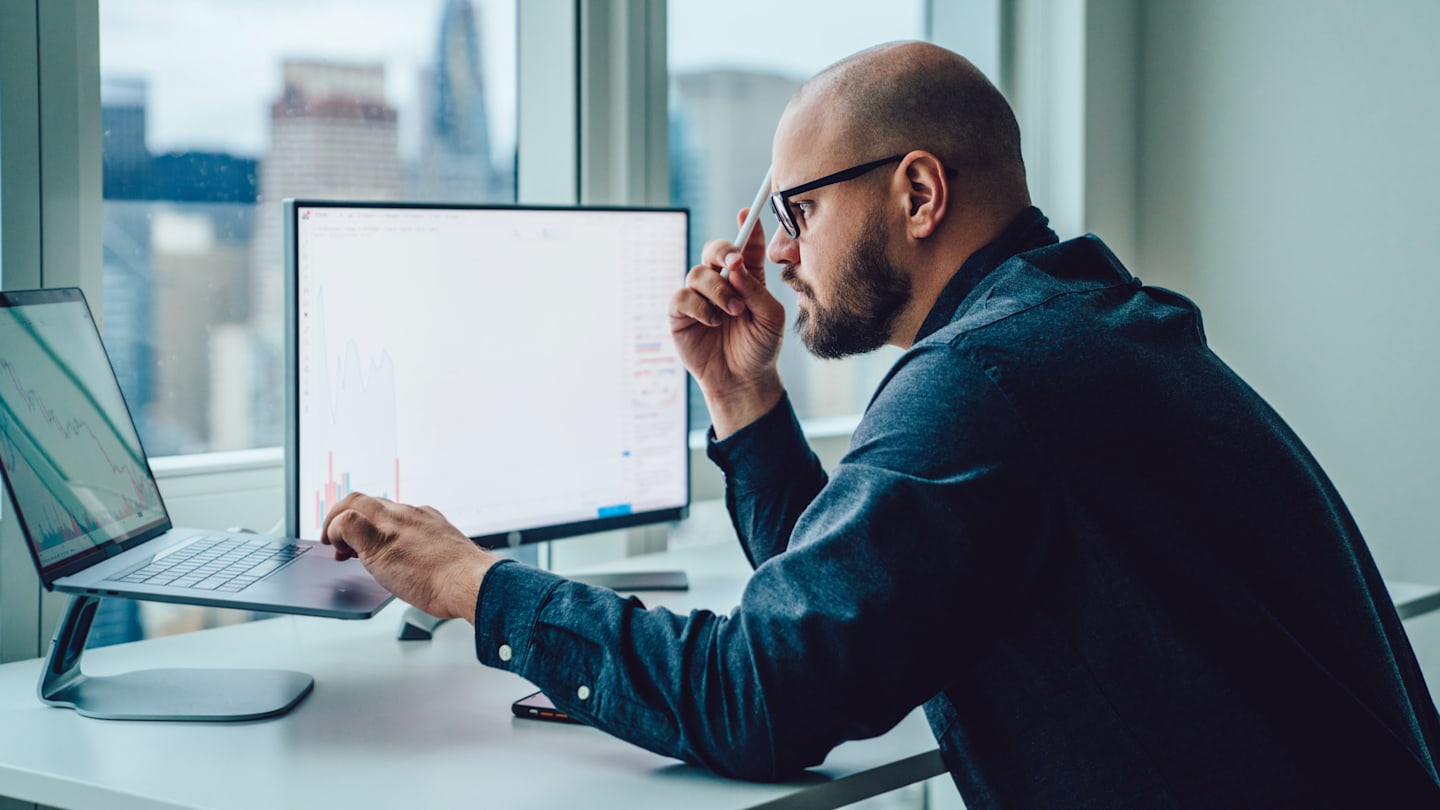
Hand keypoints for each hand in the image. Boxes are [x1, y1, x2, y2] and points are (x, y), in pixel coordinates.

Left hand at [321, 492, 496, 621]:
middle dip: (347, 515)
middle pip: (368, 500)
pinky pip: (346, 522)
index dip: (371, 522)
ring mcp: (393, 523)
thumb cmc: (463, 580)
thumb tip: (425, 568)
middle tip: (341, 539)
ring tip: (334, 543)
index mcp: (425, 517)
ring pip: (354, 503)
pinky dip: (335, 531)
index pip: (389, 509)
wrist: (469, 581)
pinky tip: (337, 549)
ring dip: (337, 521)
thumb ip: (432, 554)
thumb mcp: (449, 558)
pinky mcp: (378, 539)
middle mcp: (408, 514)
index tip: (367, 540)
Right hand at [669, 208, 786, 436]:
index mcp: (747, 278)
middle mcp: (721, 282)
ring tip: (732, 311)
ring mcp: (699, 297)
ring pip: (698, 272)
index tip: (748, 212)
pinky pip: (682, 296)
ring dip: (717, 289)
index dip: (748, 226)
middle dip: (724, 250)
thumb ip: (757, 289)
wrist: (742, 380)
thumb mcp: (771, 318)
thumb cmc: (760, 348)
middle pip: (715, 249)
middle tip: (735, 264)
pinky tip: (712, 322)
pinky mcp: (681, 314)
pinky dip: (700, 306)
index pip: (746, 245)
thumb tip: (735, 266)